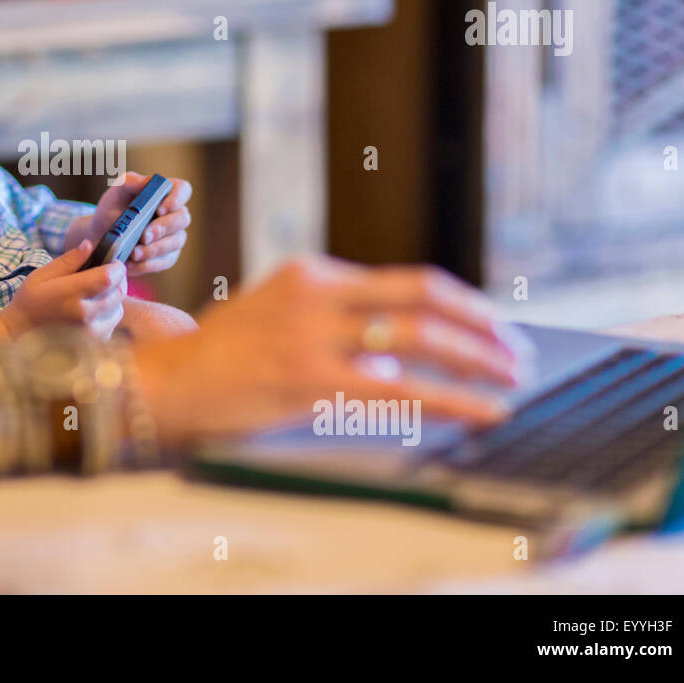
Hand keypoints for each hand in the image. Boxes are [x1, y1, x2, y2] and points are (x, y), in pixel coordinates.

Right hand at [0, 240, 126, 340]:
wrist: (19, 334)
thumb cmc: (30, 301)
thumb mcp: (42, 275)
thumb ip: (69, 260)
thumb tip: (89, 245)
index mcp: (70, 294)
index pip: (108, 277)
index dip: (116, 267)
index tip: (112, 263)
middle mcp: (84, 314)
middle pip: (119, 292)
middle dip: (118, 280)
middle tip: (106, 276)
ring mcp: (90, 332)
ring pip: (119, 308)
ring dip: (113, 299)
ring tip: (97, 295)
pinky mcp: (94, 343)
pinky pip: (112, 324)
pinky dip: (108, 315)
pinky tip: (92, 312)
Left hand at [68, 172, 192, 275]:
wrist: (102, 236)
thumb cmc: (112, 209)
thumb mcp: (115, 193)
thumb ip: (129, 182)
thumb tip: (147, 181)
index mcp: (166, 193)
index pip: (183, 190)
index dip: (176, 199)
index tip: (159, 209)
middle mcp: (175, 214)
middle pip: (182, 218)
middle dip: (163, 228)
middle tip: (144, 236)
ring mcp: (174, 236)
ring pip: (176, 242)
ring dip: (155, 249)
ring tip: (134, 253)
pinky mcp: (167, 256)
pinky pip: (165, 261)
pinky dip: (148, 264)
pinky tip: (131, 264)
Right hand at [132, 255, 531, 445]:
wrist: (167, 384)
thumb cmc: (221, 357)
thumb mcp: (276, 314)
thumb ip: (333, 320)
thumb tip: (398, 351)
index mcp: (311, 272)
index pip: (406, 281)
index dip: (460, 303)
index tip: (491, 325)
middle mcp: (317, 293)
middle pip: (423, 297)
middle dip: (481, 325)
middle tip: (516, 351)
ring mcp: (314, 335)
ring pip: (419, 336)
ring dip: (477, 357)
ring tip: (509, 379)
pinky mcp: (311, 380)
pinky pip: (400, 388)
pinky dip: (453, 398)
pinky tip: (482, 410)